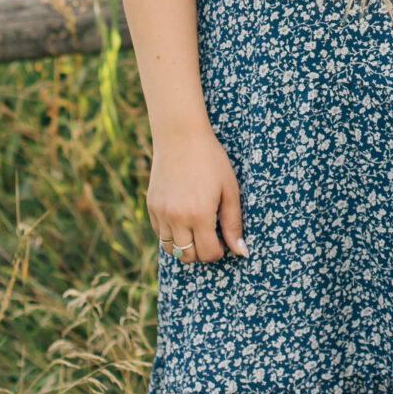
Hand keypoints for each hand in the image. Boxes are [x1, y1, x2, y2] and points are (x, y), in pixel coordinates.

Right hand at [147, 126, 246, 263]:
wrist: (181, 137)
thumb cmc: (211, 160)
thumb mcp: (229, 189)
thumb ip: (233, 223)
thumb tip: (241, 252)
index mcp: (200, 214)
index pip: (208, 253)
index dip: (218, 251)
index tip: (222, 240)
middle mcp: (177, 218)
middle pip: (188, 257)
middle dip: (201, 252)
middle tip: (210, 236)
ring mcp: (161, 213)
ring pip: (171, 249)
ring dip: (184, 246)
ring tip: (196, 228)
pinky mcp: (151, 206)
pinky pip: (160, 234)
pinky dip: (171, 233)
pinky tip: (182, 218)